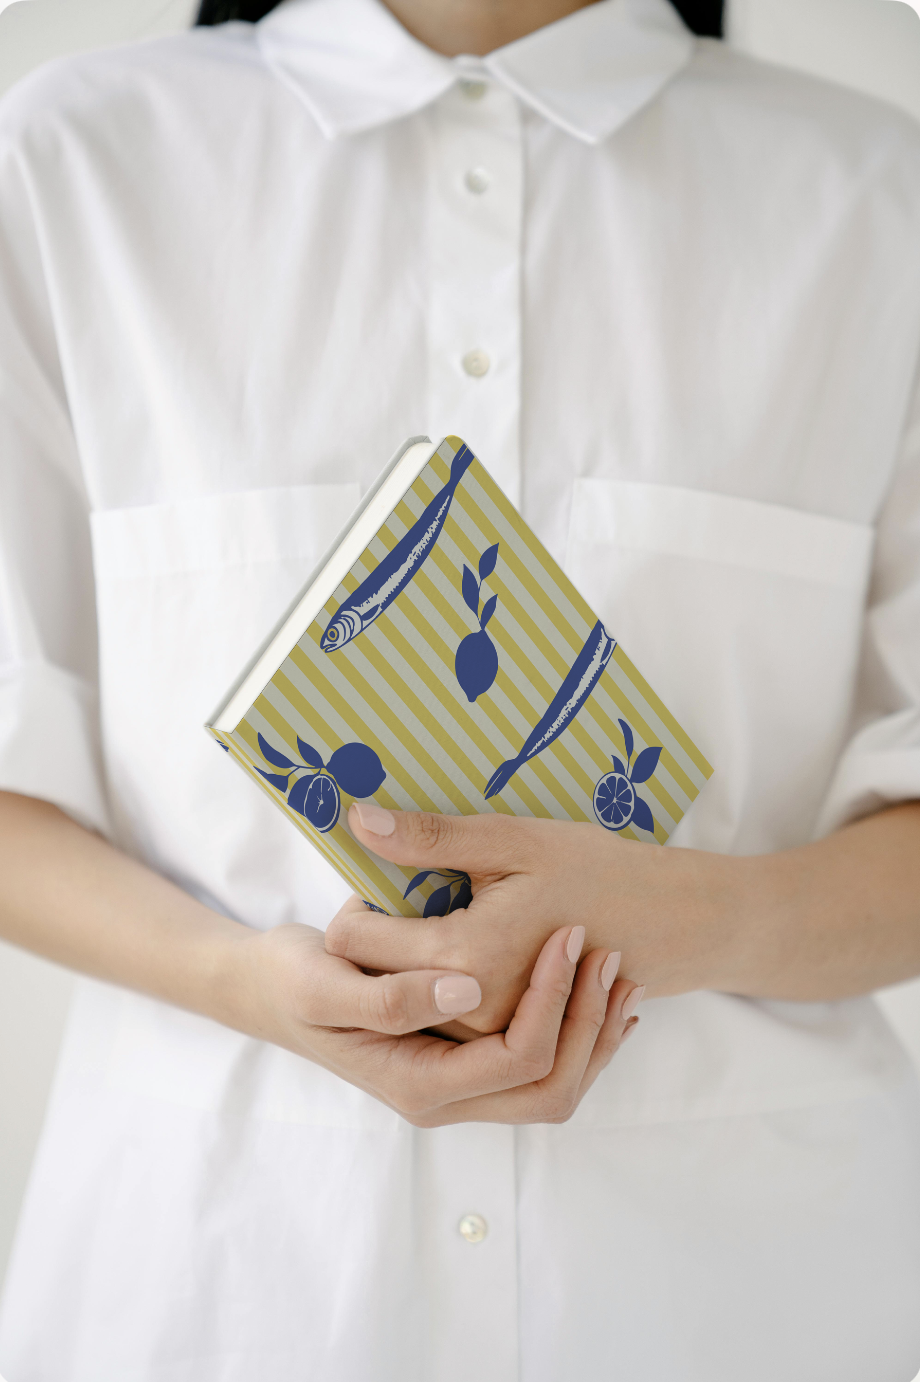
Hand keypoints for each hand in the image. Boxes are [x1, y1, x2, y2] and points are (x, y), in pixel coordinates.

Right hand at [219, 918, 634, 1125]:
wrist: (267, 989)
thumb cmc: (290, 980)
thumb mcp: (325, 981)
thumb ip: (391, 994)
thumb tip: (464, 989)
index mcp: (419, 1083)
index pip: (518, 1060)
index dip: (553, 1001)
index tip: (567, 936)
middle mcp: (445, 1098)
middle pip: (550, 1089)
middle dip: (590, 1026)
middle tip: (610, 955)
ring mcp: (457, 1085)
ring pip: (554, 1085)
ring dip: (594, 1032)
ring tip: (620, 971)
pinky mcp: (464, 1061)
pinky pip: (539, 1066)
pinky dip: (579, 1031)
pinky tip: (598, 989)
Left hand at [327, 802, 742, 1032]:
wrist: (667, 923)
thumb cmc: (594, 871)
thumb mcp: (512, 840)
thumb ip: (431, 838)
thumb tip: (357, 820)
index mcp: (465, 956)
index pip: (355, 939)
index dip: (355, 903)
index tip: (379, 879)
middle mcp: (471, 1010)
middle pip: (371, 977)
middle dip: (372, 939)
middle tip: (403, 897)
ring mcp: (489, 1034)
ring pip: (404, 1003)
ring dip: (402, 965)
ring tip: (434, 921)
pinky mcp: (504, 1040)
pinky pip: (442, 1019)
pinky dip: (435, 985)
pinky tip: (464, 949)